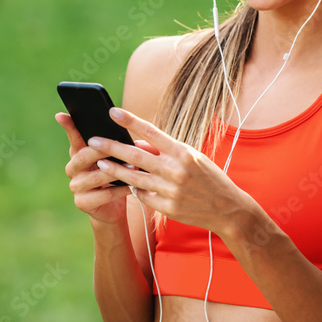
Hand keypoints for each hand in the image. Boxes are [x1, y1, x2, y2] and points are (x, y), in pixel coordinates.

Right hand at [58, 111, 139, 225]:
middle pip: (84, 156)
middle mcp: (73, 169)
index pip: (73, 137)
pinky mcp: (82, 203)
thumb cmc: (116, 178)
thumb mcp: (116, 159)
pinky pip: (104, 195)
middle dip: (102, 149)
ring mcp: (76, 186)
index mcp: (79, 154)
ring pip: (95, 177)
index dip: (68, 126)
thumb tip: (131, 129)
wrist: (113, 208)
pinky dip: (120, 190)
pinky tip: (132, 187)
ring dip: (116, 171)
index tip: (62, 115)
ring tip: (133, 166)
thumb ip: (116, 145)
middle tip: (118, 144)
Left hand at [89, 107, 252, 235]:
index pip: (151, 131)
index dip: (129, 121)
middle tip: (92, 140)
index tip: (112, 112)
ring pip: (134, 177)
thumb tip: (139, 143)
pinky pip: (143, 196)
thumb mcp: (193, 157)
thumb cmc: (210, 178)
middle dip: (111, 147)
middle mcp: (176, 170)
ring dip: (115, 169)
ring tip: (100, 162)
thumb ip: (166, 150)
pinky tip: (126, 184)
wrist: (228, 209)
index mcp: (183, 152)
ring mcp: (171, 191)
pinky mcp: (167, 208)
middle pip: (135, 155)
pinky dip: (135, 189)